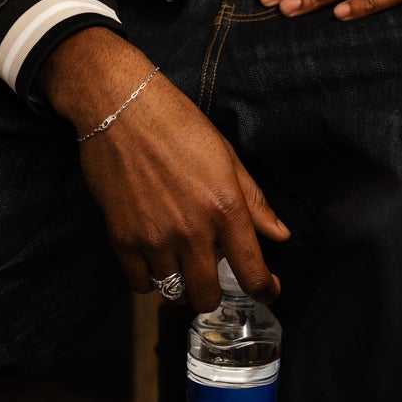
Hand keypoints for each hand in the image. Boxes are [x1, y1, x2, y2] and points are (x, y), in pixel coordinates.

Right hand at [38, 28, 287, 311]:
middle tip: (213, 274)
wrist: (120, 105)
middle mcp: (191, 230)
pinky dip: (149, 278)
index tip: (267, 290)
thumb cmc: (176, 121)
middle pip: (208, 296)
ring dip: (181, 285)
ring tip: (181, 264)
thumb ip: (253, 200)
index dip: (265, 290)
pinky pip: (140, 284)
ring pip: (173, 293)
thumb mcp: (225, 153)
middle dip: (216, 292)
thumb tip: (280, 234)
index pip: (252, 272)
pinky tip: (154, 258)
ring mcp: (154, 238)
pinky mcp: (122, 239)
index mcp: (224, 206)